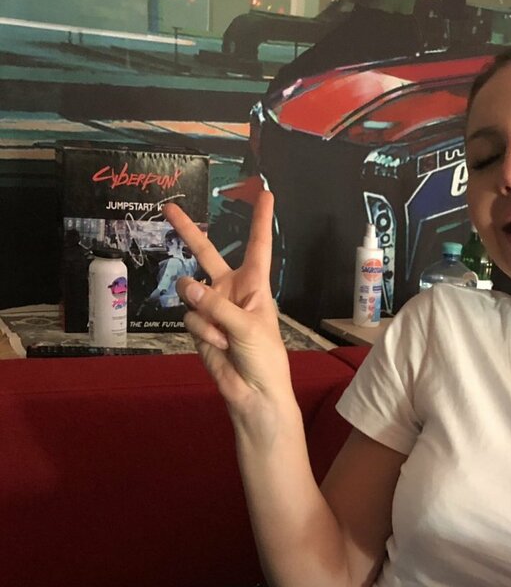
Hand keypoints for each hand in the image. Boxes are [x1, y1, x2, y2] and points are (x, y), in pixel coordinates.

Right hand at [163, 191, 290, 411]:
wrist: (253, 392)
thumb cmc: (264, 357)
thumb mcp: (248, 326)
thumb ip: (217, 305)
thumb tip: (186, 285)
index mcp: (255, 285)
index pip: (257, 246)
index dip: (260, 221)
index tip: (266, 194)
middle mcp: (231, 290)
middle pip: (207, 254)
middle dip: (189, 231)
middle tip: (168, 207)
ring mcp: (212, 307)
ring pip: (192, 294)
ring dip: (206, 316)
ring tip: (225, 336)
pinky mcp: (198, 326)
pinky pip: (189, 318)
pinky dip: (203, 333)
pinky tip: (219, 346)